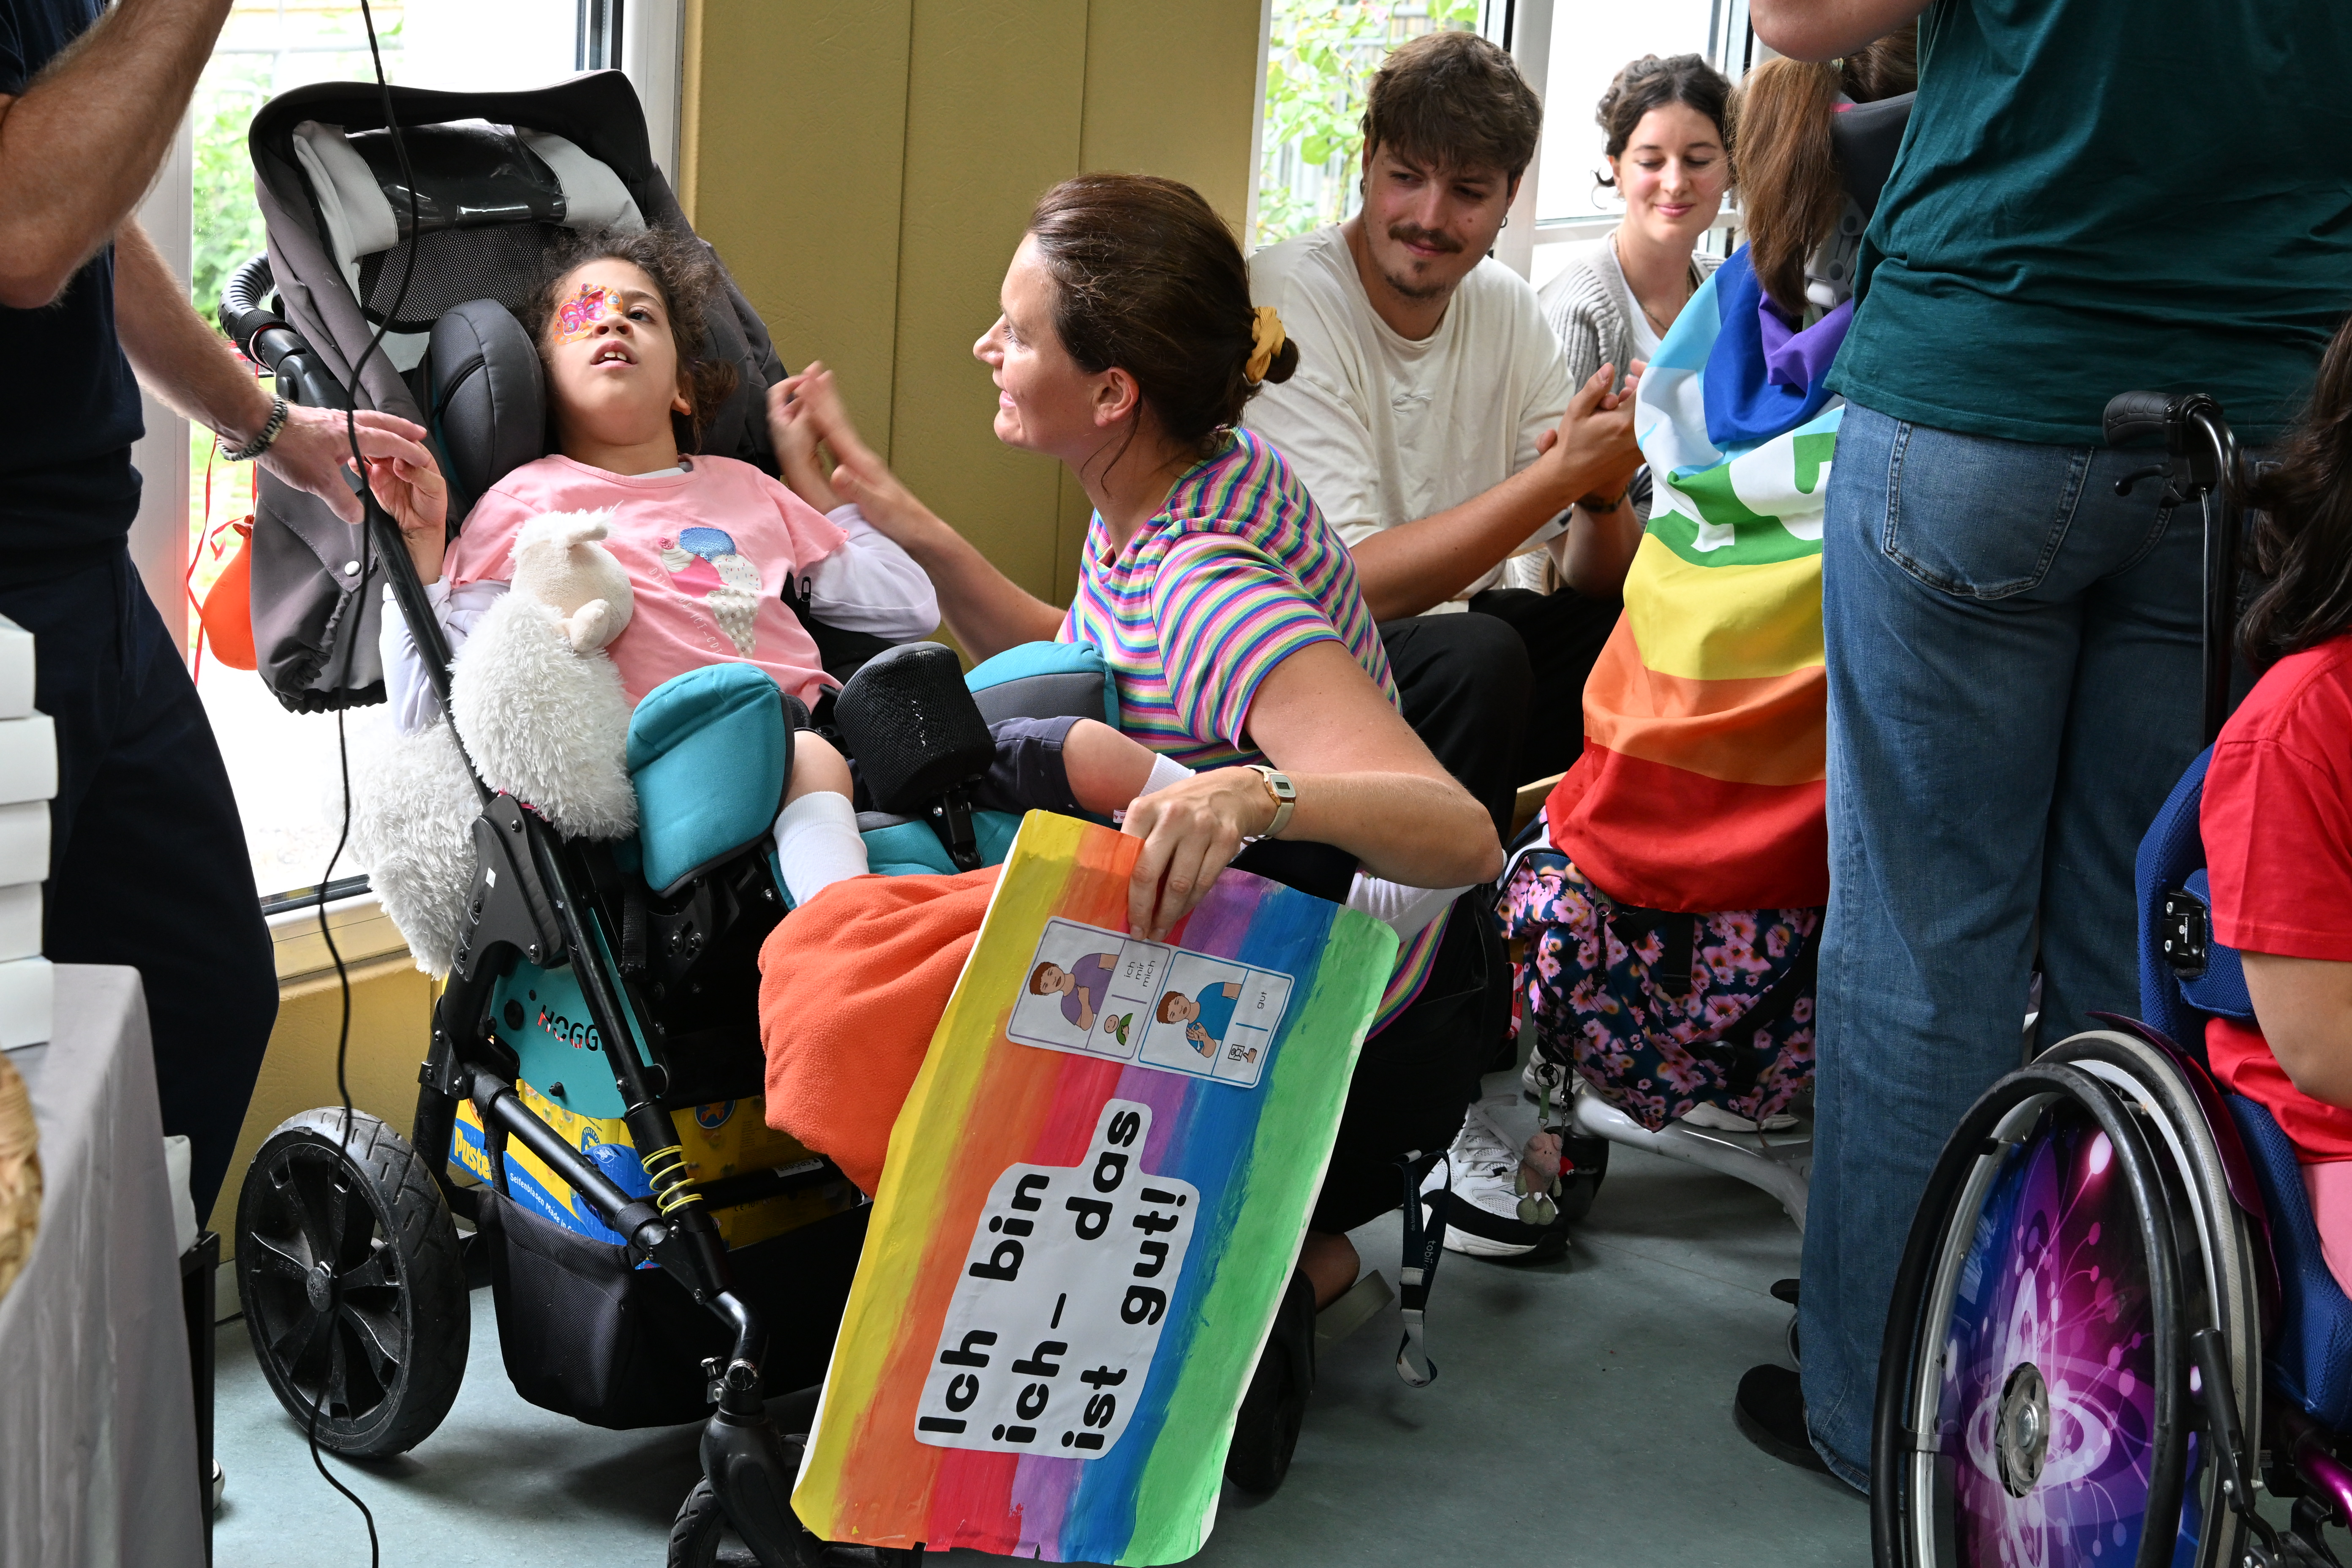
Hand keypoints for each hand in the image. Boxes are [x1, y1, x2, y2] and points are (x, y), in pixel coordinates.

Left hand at [259, 404, 440, 527]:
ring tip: (391, 433)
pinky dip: (361, 428)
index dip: (409, 451)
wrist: (256, 425)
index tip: (423, 458)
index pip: (391, 442)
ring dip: (383, 426)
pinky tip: (353, 438)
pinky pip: (348, 423)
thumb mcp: (319, 482)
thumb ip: (342, 500)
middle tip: (418, 433)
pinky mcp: (316, 421)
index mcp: (353, 435)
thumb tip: (356, 515)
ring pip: (366, 420)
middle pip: (383, 423)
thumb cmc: (287, 446)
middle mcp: (345, 423)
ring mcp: (330, 419)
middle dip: (403, 429)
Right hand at [774, 364, 930, 542]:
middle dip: (823, 396)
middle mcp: (861, 458)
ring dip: (828, 407)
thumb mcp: (877, 508)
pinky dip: (831, 430)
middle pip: (838, 420)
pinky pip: (841, 443)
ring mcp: (863, 464)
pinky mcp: (863, 472)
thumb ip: (857, 490)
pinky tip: (827, 429)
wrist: (922, 530)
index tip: (805, 383)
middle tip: (812, 370)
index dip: (818, 406)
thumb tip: (837, 473)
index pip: (834, 429)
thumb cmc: (901, 521)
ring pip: (840, 428)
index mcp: (861, 463)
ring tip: (820, 387)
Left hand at [1119, 767, 1277, 940]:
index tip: (1122, 915)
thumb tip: (1120, 889)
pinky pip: (1204, 882)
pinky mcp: (1226, 840)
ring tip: (1161, 930)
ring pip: (1180, 884)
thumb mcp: (1154, 812)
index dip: (1123, 892)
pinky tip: (1182, 912)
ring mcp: (1202, 827)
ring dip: (1169, 914)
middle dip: (1143, 910)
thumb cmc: (1183, 807)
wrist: (1231, 791)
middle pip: (1149, 873)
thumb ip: (1137, 841)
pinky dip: (1191, 903)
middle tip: (1141, 933)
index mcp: (1145, 808)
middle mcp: (1172, 815)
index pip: (1127, 857)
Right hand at [1531, 363, 1643, 510]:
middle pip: (1655, 399)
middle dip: (1643, 384)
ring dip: (1642, 401)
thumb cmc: (1572, 443)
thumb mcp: (1577, 411)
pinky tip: (1626, 414)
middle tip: (1628, 378)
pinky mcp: (1644, 454)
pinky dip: (1643, 416)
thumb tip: (1610, 367)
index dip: (1645, 371)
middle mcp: (1640, 434)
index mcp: (1626, 421)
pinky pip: (1651, 428)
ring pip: (1654, 414)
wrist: (1571, 477)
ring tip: (1622, 397)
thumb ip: (1595, 388)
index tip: (1633, 366)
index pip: (1648, 387)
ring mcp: (1644, 446)